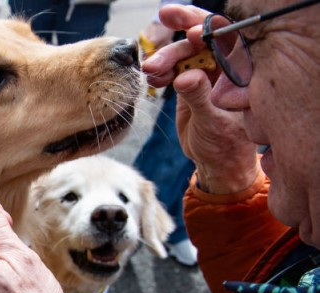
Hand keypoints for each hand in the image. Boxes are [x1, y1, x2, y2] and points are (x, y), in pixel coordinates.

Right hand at [142, 5, 258, 194]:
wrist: (215, 162)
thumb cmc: (226, 145)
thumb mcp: (214, 123)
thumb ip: (201, 98)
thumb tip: (186, 76)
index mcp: (242, 70)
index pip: (226, 37)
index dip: (207, 28)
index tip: (189, 32)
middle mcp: (226, 66)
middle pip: (200, 41)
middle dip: (176, 46)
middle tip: (154, 62)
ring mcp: (207, 72)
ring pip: (184, 53)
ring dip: (164, 59)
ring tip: (150, 73)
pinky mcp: (190, 82)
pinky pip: (173, 67)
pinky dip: (160, 70)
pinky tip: (153, 79)